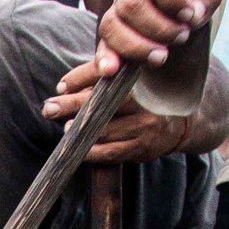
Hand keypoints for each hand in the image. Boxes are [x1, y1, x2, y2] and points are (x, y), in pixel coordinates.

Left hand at [42, 57, 195, 162]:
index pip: (107, 76)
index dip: (82, 79)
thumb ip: (98, 77)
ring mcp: (145, 128)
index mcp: (141, 81)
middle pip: (104, 104)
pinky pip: (111, 152)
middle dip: (73, 105)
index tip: (60, 86)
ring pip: (106, 130)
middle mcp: (145, 103)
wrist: (179, 124)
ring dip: (81, 131)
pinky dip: (92, 151)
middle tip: (49, 107)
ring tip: (65, 127)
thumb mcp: (127, 82)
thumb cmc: (144, 99)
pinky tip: (78, 148)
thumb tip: (62, 85)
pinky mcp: (142, 149)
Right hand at [83, 0, 221, 77]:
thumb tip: (195, 13)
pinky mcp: (111, 35)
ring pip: (112, 25)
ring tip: (161, 57)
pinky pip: (102, 45)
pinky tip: (112, 70)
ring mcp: (116, 10)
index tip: (189, 15)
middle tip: (182, 37)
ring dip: (137, 46)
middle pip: (131, 5)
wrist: (180, 13)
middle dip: (158, 27)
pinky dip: (105, 58)